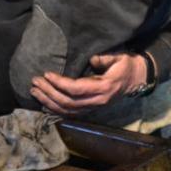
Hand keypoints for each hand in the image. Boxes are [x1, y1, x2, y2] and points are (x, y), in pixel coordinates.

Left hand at [29, 52, 147, 114]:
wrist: (136, 79)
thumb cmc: (126, 66)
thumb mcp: (120, 58)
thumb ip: (105, 58)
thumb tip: (92, 59)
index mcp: (104, 88)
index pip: (76, 89)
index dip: (59, 83)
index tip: (46, 74)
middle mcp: (98, 101)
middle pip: (68, 102)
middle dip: (49, 92)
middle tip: (35, 82)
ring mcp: (94, 107)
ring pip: (67, 110)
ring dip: (49, 102)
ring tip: (34, 91)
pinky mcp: (91, 109)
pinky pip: (70, 113)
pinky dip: (55, 109)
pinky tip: (44, 103)